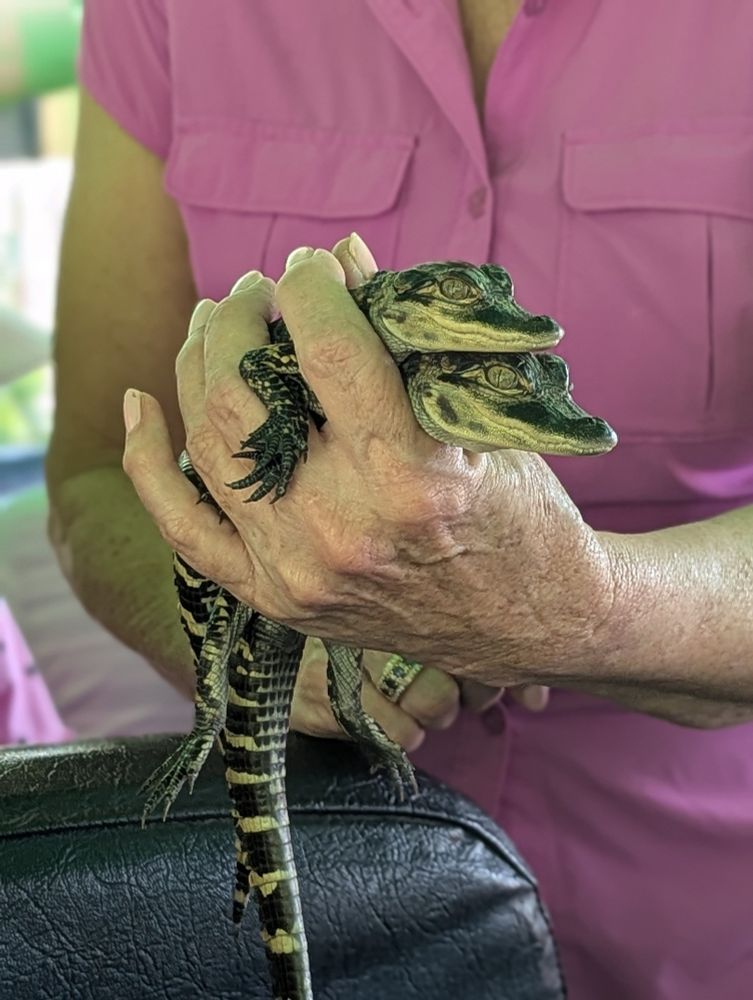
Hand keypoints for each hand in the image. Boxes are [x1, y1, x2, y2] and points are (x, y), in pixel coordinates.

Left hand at [122, 235, 617, 688]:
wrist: (527, 621)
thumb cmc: (522, 511)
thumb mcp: (483, 420)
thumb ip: (405, 336)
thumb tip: (341, 255)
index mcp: (411, 476)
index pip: (328, 349)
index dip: (311, 287)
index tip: (314, 268)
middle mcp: (342, 527)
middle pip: (244, 393)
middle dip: (239, 317)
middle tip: (256, 289)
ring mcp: (298, 569)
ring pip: (206, 445)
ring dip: (198, 365)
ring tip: (216, 324)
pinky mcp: (275, 596)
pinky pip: (184, 526)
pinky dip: (149, 462)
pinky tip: (140, 404)